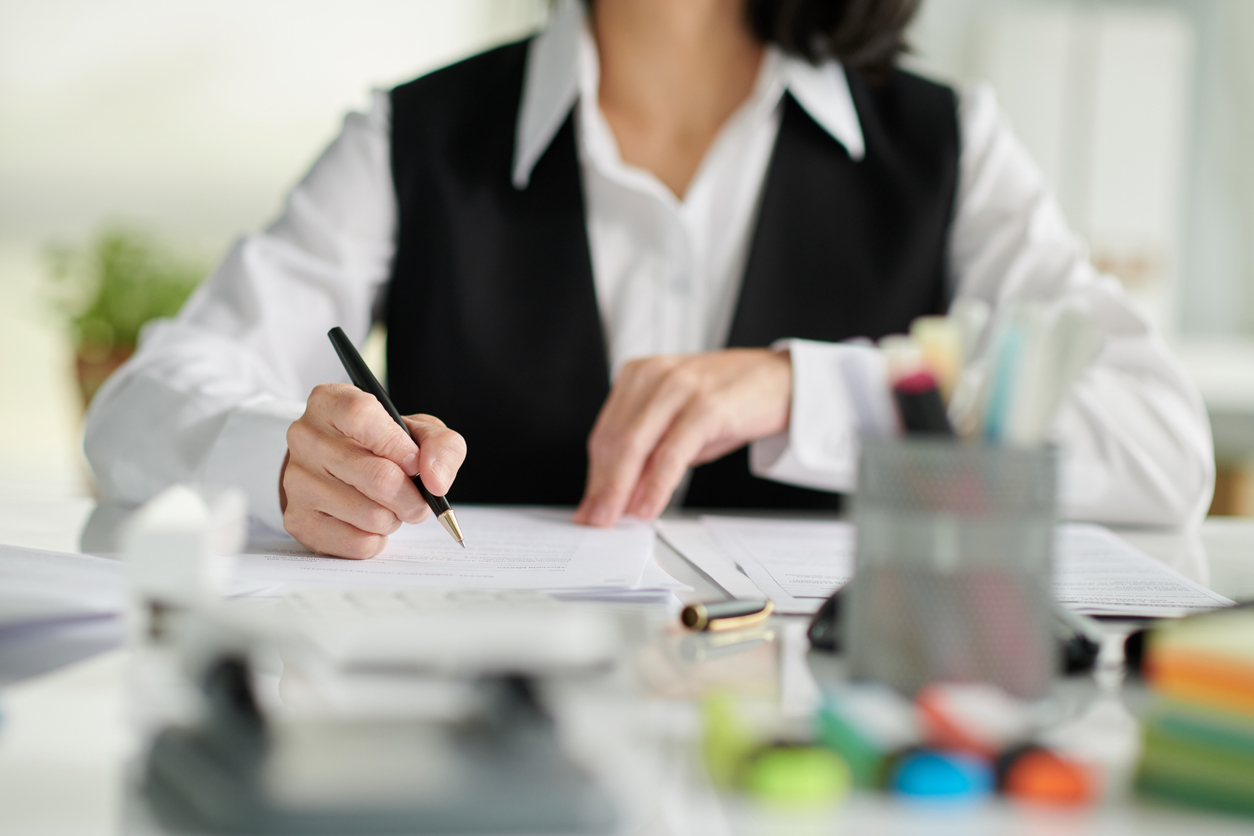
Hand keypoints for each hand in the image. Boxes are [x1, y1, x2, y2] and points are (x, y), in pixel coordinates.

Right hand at [280, 383, 465, 558]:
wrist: (339, 473)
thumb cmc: (382, 446)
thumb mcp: (417, 432)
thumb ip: (441, 446)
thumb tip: (436, 481)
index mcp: (330, 402)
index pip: (361, 416)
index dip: (396, 444)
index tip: (414, 463)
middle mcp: (305, 437)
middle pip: (377, 476)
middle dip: (412, 496)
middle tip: (417, 500)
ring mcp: (296, 480)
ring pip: (371, 514)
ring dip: (394, 518)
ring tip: (388, 507)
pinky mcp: (298, 520)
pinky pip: (357, 542)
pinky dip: (377, 539)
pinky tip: (368, 523)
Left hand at [573, 348, 790, 526]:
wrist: (782, 381)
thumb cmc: (730, 401)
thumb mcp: (680, 423)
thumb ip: (650, 454)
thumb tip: (622, 497)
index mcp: (639, 375)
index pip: (604, 432)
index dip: (594, 475)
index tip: (588, 506)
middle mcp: (654, 376)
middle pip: (613, 440)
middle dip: (601, 487)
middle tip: (594, 520)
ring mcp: (679, 387)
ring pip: (634, 446)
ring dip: (620, 490)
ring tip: (614, 519)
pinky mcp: (706, 406)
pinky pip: (671, 454)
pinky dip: (656, 486)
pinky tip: (649, 507)